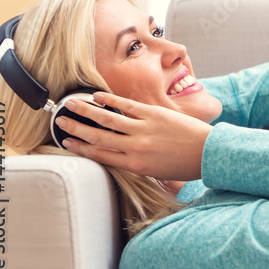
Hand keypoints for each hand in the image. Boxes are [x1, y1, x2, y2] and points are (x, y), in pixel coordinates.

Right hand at [58, 92, 211, 180]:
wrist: (208, 153)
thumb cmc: (186, 165)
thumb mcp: (158, 173)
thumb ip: (139, 166)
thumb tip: (124, 162)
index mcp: (134, 165)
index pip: (100, 155)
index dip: (80, 147)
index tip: (67, 141)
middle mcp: (135, 148)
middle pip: (97, 137)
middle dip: (76, 128)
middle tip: (60, 121)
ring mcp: (143, 129)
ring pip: (107, 119)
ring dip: (86, 110)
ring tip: (71, 104)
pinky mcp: (154, 114)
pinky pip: (127, 106)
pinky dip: (111, 100)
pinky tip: (99, 96)